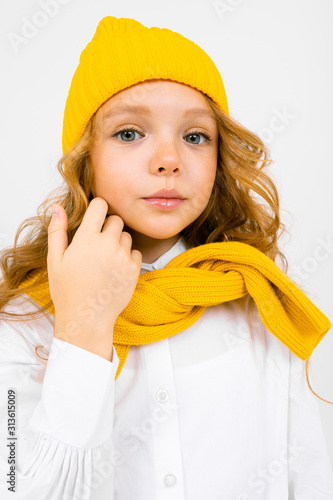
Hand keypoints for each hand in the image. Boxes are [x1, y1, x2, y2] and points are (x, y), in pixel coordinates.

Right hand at [47, 197, 141, 350]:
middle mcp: (108, 244)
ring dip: (118, 242)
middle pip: (116, 219)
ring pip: (126, 236)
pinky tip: (115, 269)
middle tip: (97, 244)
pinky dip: (128, 257)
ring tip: (105, 260)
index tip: (94, 218)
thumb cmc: (67, 289)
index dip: (97, 208)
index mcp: (87, 238)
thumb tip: (58, 207)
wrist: (86, 318)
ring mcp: (123, 257)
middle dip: (108, 227)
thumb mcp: (55, 259)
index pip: (100, 205)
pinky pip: (135, 252)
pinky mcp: (134, 270)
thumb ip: (57, 231)